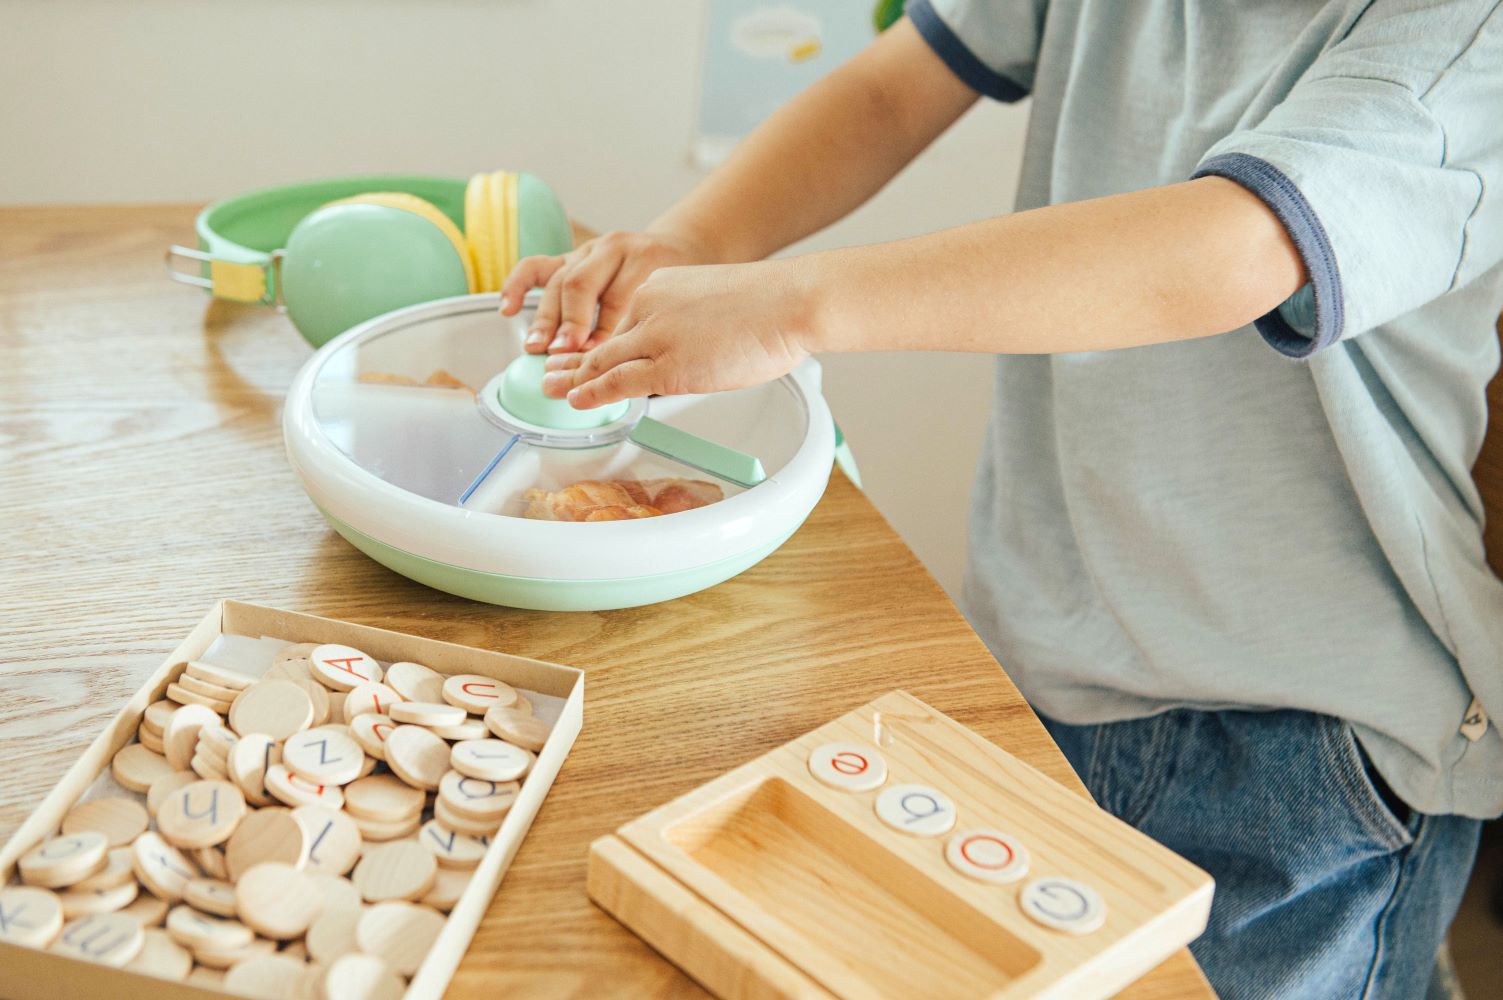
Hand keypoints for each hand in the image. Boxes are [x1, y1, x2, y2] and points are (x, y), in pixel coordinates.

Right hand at [499, 229, 714, 354]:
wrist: (677, 251)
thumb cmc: (676, 290)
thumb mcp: (677, 309)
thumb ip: (652, 335)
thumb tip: (627, 378)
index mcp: (645, 260)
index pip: (618, 299)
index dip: (604, 331)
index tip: (595, 359)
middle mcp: (613, 251)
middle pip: (583, 286)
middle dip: (570, 322)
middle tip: (562, 351)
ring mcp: (588, 252)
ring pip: (559, 280)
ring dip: (546, 317)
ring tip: (538, 346)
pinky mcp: (569, 257)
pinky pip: (536, 267)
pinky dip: (518, 287)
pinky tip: (507, 308)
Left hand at [541, 259, 815, 409]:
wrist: (789, 301)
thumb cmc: (768, 304)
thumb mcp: (713, 300)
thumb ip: (689, 322)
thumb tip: (690, 350)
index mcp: (659, 286)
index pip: (619, 320)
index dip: (597, 342)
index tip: (583, 354)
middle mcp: (648, 306)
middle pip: (600, 340)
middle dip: (572, 361)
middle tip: (552, 372)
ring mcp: (655, 336)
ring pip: (601, 362)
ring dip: (573, 379)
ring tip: (552, 390)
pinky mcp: (667, 365)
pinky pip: (617, 382)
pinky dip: (592, 393)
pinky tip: (579, 401)